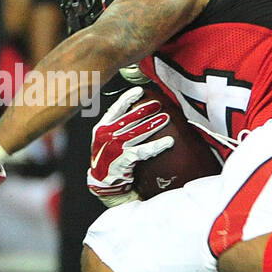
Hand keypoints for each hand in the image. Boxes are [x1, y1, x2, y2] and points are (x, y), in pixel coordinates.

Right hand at [87, 87, 173, 205]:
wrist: (103, 181)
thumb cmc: (108, 157)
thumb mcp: (106, 139)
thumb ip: (116, 126)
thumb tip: (135, 113)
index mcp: (102, 128)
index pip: (115, 109)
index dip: (127, 99)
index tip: (139, 91)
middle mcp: (107, 135)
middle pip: (129, 119)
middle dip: (145, 110)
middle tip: (159, 103)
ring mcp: (115, 147)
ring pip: (138, 132)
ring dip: (153, 124)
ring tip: (166, 117)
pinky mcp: (124, 159)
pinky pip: (144, 150)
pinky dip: (157, 145)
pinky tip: (169, 142)